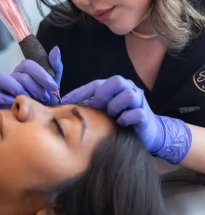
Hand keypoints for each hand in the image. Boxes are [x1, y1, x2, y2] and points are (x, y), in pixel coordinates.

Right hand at [0, 46, 62, 110]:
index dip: (42, 75)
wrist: (36, 118)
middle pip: (19, 75)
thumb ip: (55, 67)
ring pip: (1, 78)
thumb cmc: (44, 99)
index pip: (28, 65)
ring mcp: (1, 87)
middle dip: (35, 87)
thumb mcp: (53, 84)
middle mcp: (12, 76)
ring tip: (29, 100)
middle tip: (45, 98)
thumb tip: (55, 49)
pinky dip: (1, 99)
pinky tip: (14, 105)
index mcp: (24, 70)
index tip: (54, 87)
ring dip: (17, 90)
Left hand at [62, 76, 191, 163]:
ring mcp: (139, 101)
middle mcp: (128, 89)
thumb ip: (91, 105)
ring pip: (127, 95)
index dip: (80, 92)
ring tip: (112, 117)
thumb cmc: (121, 120)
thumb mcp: (104, 110)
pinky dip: (126, 119)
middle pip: (116, 81)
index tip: (66, 102)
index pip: (96, 84)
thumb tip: (67, 107)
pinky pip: (135, 113)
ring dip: (116, 107)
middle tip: (98, 107)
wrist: (147, 133)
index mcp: (116, 86)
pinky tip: (121, 124)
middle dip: (104, 94)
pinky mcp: (145, 115)